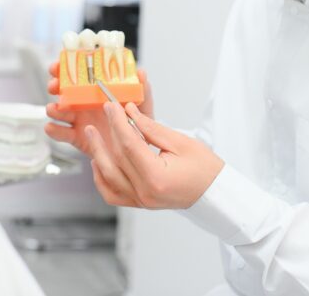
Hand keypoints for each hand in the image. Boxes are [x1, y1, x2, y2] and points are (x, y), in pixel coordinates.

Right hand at [44, 62, 153, 156]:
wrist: (135, 149)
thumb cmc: (138, 122)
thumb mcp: (142, 105)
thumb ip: (143, 90)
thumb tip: (141, 72)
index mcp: (97, 91)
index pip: (78, 75)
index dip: (66, 68)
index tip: (59, 65)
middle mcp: (84, 103)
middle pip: (63, 90)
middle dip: (55, 85)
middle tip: (54, 85)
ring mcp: (79, 120)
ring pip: (60, 111)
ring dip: (53, 108)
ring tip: (53, 108)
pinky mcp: (77, 137)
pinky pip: (63, 133)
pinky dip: (54, 130)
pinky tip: (51, 127)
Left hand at [84, 102, 223, 209]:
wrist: (215, 194)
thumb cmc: (205, 169)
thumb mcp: (181, 142)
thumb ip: (151, 128)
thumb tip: (130, 112)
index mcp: (156, 177)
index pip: (129, 145)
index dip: (118, 122)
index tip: (112, 106)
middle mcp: (145, 192)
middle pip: (117, 159)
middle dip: (109, 131)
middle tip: (105, 111)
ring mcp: (141, 201)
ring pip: (108, 178)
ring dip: (98, 154)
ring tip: (93, 134)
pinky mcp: (140, 203)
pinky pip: (112, 194)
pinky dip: (102, 179)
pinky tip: (97, 162)